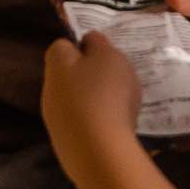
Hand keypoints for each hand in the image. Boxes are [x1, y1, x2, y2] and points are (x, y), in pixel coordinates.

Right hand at [40, 34, 142, 158]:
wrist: (98, 150)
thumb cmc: (75, 101)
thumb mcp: (57, 66)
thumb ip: (60, 49)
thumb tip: (69, 49)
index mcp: (111, 53)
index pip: (91, 38)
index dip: (73, 49)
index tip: (61, 69)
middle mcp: (127, 71)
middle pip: (99, 64)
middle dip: (82, 73)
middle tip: (64, 91)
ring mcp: (132, 98)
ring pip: (104, 87)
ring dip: (90, 94)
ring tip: (74, 113)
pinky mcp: (130, 121)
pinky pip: (109, 108)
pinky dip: (97, 113)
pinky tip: (86, 126)